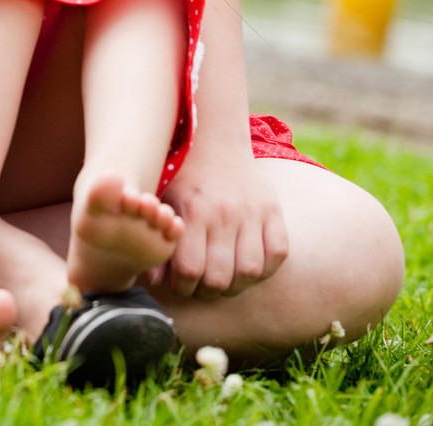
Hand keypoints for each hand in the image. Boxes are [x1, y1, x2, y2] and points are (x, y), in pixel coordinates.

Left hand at [149, 149, 288, 298]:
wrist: (215, 141)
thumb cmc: (183, 177)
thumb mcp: (163, 201)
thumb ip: (160, 239)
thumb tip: (154, 281)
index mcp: (193, 209)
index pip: (190, 270)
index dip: (184, 287)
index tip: (181, 283)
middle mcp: (224, 212)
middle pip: (220, 278)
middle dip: (208, 291)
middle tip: (203, 285)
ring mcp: (252, 211)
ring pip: (250, 271)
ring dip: (237, 284)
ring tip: (226, 276)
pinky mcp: (273, 209)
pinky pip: (278, 253)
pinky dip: (266, 267)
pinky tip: (248, 261)